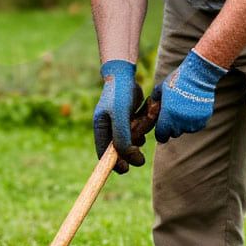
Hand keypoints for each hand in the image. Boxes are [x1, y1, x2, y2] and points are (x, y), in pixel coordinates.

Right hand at [93, 59, 145, 173]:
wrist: (125, 75)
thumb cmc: (119, 94)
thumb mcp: (119, 116)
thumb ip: (122, 136)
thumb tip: (127, 155)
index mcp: (100, 129)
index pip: (104, 153)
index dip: (113, 164)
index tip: (125, 170)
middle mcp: (108, 128)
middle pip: (118, 150)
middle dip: (130, 154)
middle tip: (140, 159)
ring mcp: (119, 124)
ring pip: (130, 141)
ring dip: (137, 140)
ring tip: (142, 132)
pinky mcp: (129, 119)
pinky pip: (137, 131)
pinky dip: (142, 130)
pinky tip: (145, 123)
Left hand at [151, 49, 226, 141]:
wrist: (198, 76)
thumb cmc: (176, 81)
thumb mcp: (160, 89)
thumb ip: (153, 102)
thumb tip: (149, 110)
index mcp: (168, 116)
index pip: (161, 136)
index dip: (160, 132)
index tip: (162, 125)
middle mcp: (180, 122)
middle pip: (174, 133)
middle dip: (172, 127)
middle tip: (173, 113)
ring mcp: (193, 123)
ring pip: (185, 130)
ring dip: (183, 124)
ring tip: (184, 108)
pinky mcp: (203, 121)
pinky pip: (196, 126)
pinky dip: (193, 121)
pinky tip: (193, 108)